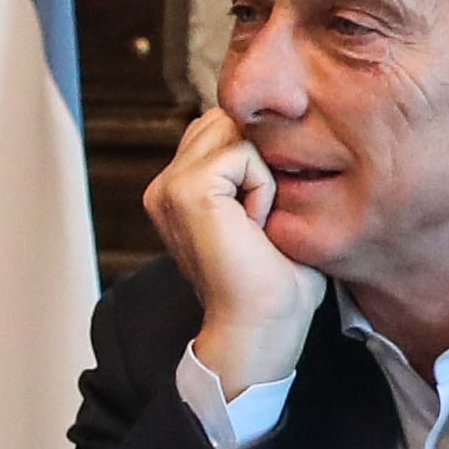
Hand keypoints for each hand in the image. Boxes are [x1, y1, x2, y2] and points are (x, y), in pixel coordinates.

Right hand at [143, 107, 327, 400]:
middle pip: (228, 121)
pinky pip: (243, 153)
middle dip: (259, 158)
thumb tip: (284, 126)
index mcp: (176, 190)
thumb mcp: (264, 210)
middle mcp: (164, 184)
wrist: (261, 327)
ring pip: (236, 132)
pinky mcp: (186, 189)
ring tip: (256, 222)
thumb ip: (257, 168)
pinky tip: (255, 226)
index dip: (258, 158)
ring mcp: (169, 185)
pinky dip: (263, 187)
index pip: (222, 128)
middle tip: (260, 219)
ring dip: (262, 172)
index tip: (260, 217)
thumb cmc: (275, 282)